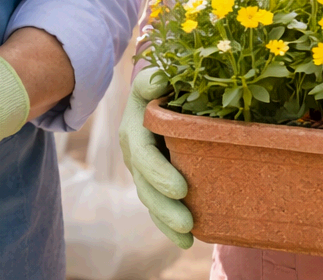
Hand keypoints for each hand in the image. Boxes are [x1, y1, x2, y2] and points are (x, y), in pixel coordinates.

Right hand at [119, 67, 193, 248]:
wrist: (155, 95)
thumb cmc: (160, 84)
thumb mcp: (153, 79)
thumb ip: (152, 80)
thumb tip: (158, 84)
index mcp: (134, 131)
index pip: (144, 156)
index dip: (160, 173)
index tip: (182, 189)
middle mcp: (134, 154)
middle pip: (146, 186)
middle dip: (165, 207)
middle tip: (188, 223)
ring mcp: (141, 171)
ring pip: (150, 200)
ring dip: (167, 221)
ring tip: (188, 238)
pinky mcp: (152, 182)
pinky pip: (157, 207)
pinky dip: (168, 226)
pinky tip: (187, 243)